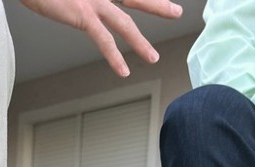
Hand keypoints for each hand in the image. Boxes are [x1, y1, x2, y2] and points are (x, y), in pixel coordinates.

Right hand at [18, 0, 182, 76]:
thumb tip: (78, 2)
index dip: (141, 0)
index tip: (153, 3)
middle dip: (157, 5)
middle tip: (176, 11)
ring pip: (124, 22)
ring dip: (140, 41)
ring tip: (153, 57)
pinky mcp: (82, 12)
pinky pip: (103, 39)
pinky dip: (114, 56)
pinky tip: (123, 71)